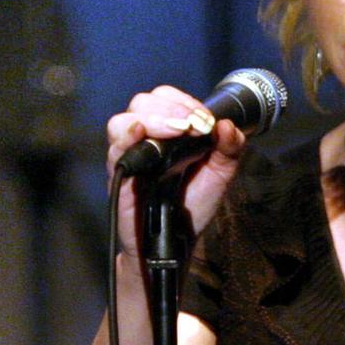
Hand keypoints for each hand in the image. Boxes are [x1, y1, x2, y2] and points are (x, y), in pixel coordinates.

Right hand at [105, 86, 247, 257]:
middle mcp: (145, 141)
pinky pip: (115, 150)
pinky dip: (126, 136)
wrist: (177, 245)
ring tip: (177, 130)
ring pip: (123, 121)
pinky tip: (141, 132)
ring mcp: (129, 158)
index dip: (185, 102)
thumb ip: (229, 149)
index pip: (166, 99)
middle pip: (143, 103)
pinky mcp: (120, 178)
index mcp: (167, 133)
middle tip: (195, 126)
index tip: (206, 121)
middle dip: (173, 108)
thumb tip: (228, 125)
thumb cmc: (192, 208)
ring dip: (153, 119)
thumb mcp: (220, 175)